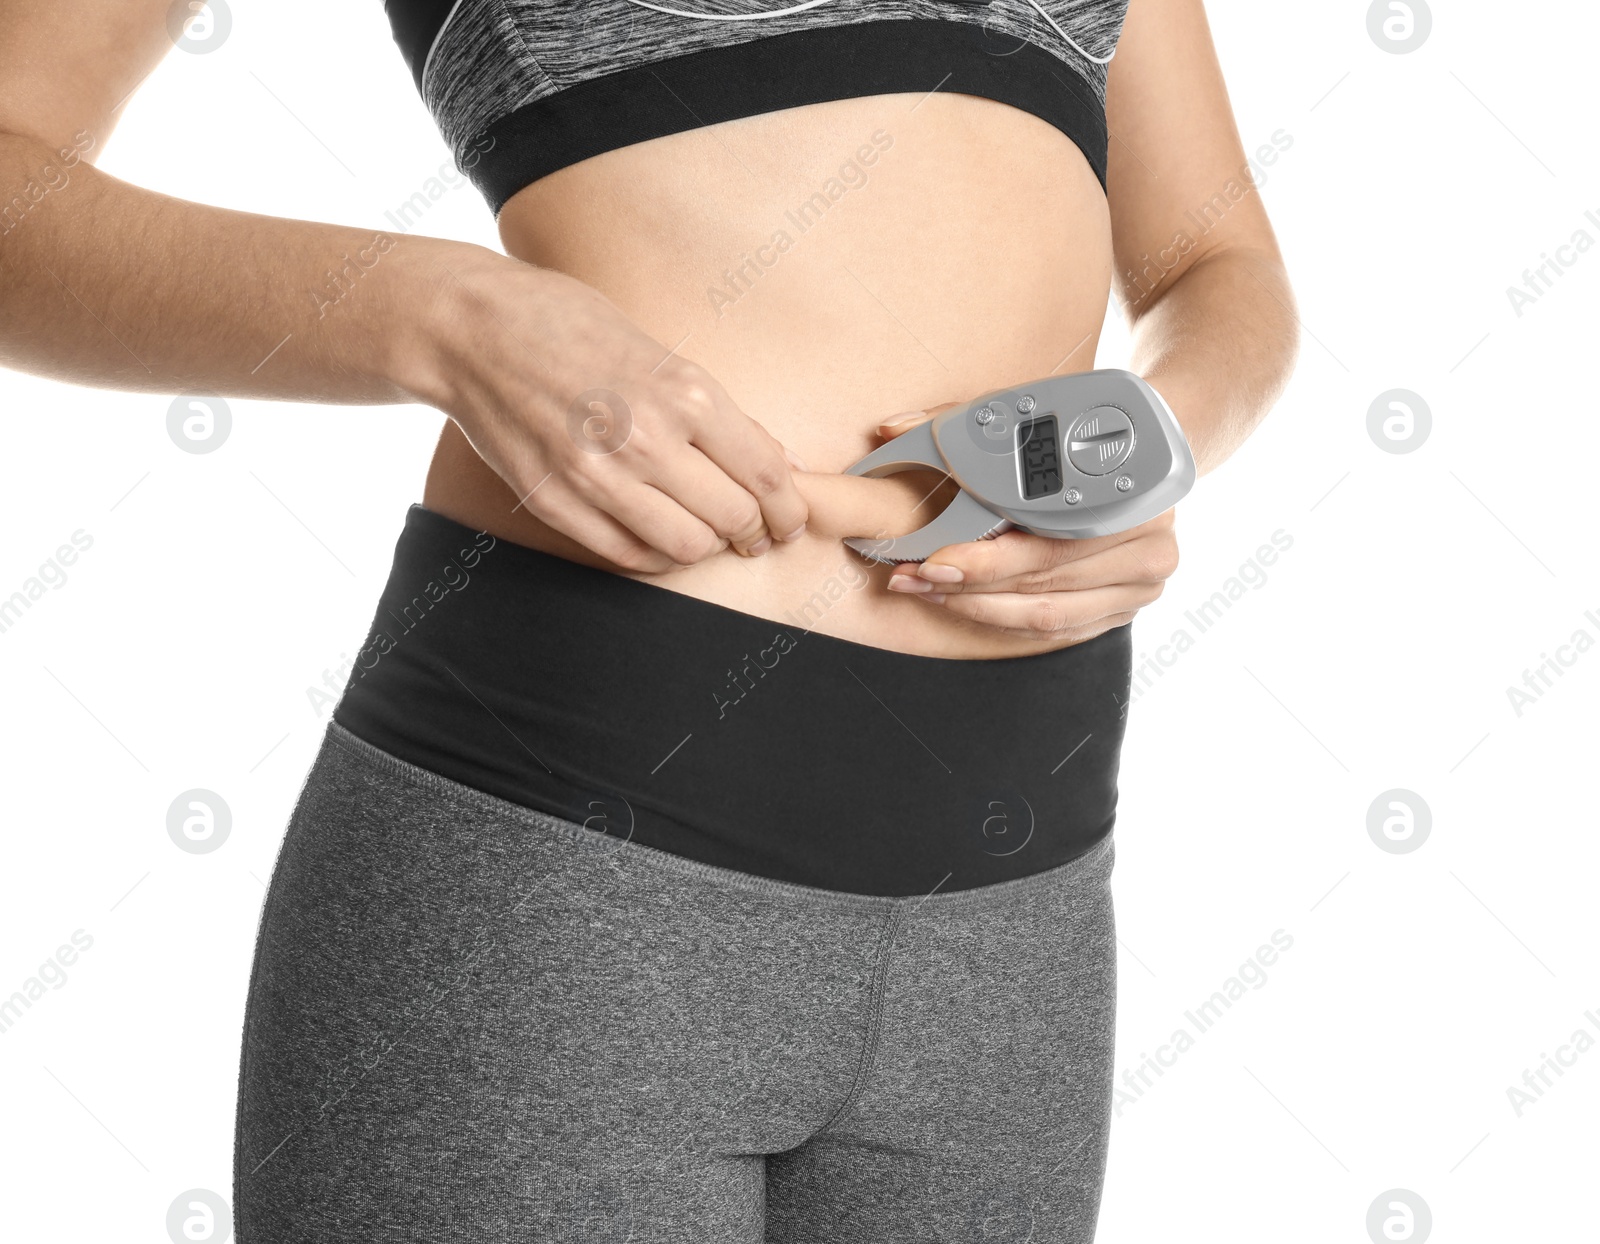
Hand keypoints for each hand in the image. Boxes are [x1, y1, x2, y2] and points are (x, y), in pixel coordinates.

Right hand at [405, 246, 809, 572]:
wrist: (476, 329)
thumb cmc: (572, 326)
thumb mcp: (662, 353)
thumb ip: (719, 414)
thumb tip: (780, 464)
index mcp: (685, 392)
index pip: (765, 475)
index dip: (789, 510)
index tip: (789, 522)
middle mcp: (647, 438)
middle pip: (733, 517)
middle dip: (753, 531)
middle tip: (752, 531)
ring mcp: (598, 476)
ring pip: (686, 547)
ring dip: (704, 544)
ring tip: (701, 528)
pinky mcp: (556, 502)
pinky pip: (629, 554)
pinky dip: (655, 553)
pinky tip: (657, 533)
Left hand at [868, 406, 1180, 642]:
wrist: (1149, 448)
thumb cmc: (1083, 433)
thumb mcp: (1029, 416)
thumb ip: (962, 425)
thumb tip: (890, 428)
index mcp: (1134, 496)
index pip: (1047, 543)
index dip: (984, 560)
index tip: (932, 561)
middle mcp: (1149, 546)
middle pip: (1041, 584)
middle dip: (967, 585)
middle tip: (912, 578)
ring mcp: (1142, 584)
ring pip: (1046, 615)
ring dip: (978, 607)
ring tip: (927, 590)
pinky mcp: (1126, 606)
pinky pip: (1058, 629)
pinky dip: (1006, 619)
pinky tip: (964, 603)